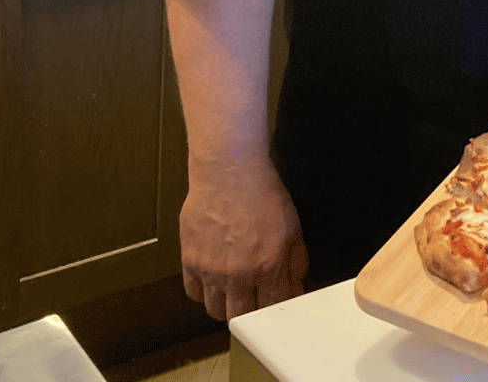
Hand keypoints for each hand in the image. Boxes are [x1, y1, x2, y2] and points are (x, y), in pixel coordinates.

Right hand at [179, 157, 307, 320]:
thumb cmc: (261, 192)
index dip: (274, 310)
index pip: (272, 309)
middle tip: (253, 299)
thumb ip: (296, 263)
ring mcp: (211, 270)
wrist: (229, 170)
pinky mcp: (190, 260)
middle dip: (250, 313)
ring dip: (225, 305)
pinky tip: (212, 279)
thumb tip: (297, 287)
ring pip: (215, 311)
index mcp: (268, 267)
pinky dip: (203, 291)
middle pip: (241, 317)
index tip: (273, 302)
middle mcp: (238, 275)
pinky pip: (193, 293)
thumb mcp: (292, 226)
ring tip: (232, 290)